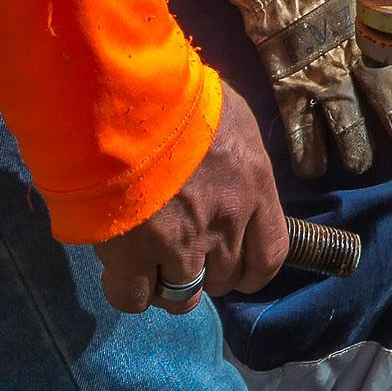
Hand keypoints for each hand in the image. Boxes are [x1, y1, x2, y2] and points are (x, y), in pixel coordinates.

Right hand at [93, 83, 289, 315]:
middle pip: (224, 279)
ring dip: (167, 283)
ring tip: (149, 259)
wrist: (131, 97)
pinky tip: (122, 267)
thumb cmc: (182, 93)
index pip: (269, 256)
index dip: (250, 271)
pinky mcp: (134, 255)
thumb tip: (224, 168)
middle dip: (204, 270)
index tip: (234, 267)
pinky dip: (131, 290)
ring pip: (182, 296)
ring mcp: (181, 244)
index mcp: (255, 188)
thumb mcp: (230, 116)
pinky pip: (134, 297)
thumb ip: (233, 155)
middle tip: (181, 247)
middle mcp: (225, 224)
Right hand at [198, 0, 391, 179]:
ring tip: (357, 166)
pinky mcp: (287, 82)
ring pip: (347, 126)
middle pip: (388, 106)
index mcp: (380, 29)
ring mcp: (322, 73)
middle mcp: (358, 57)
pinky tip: (311, 170)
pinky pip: (299, 127)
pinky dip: (305, 152)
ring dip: (355, 150)